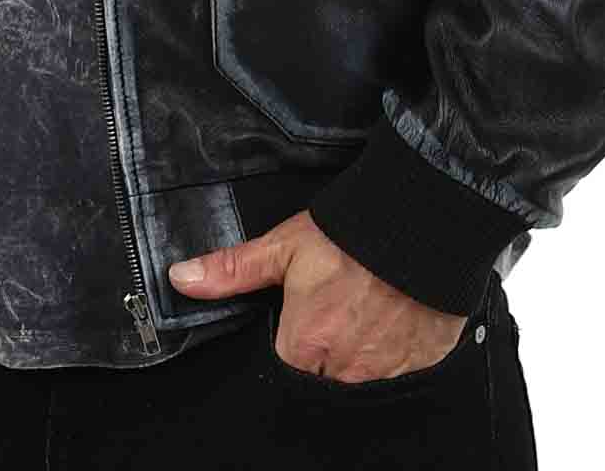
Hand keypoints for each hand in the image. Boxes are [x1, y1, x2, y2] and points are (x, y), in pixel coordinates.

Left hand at [167, 209, 465, 382]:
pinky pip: (400, 378)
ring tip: (363, 317)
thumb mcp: (285, 247)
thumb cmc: (352, 235)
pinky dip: (393, 356)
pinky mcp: (422, 366)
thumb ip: (233, 270)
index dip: (290, 346)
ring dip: (358, 357)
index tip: (300, 323)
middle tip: (335, 315)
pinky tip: (391, 324)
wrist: (420, 222)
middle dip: (323, 356)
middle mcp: (346, 371)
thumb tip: (182, 278)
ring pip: (362, 382)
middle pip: (323, 382)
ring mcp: (387, 374)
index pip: (284, 371)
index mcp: (306, 347)